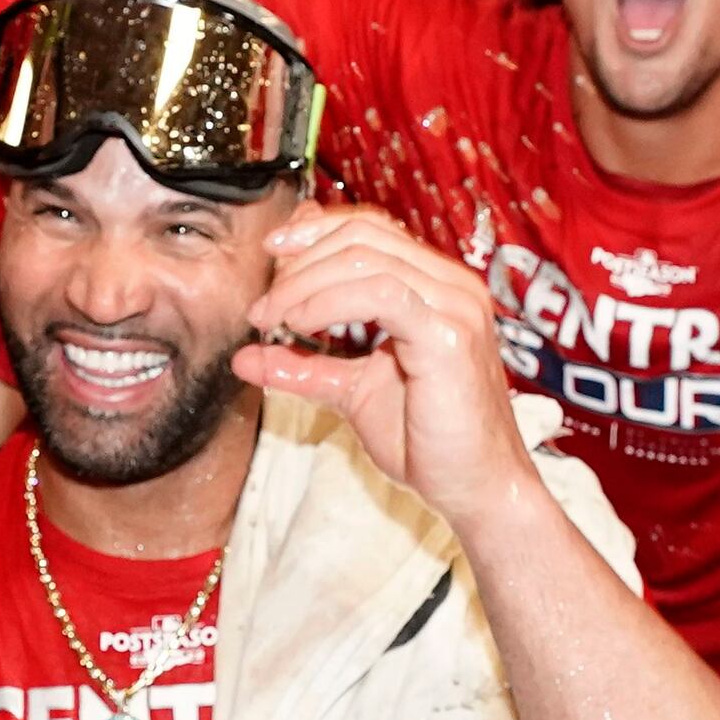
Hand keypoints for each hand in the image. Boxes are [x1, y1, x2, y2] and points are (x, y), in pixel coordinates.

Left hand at [239, 208, 541, 531]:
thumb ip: (305, 366)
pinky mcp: (450, 334)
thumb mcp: (352, 392)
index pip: (371, 229)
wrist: (474, 490)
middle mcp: (452, 285)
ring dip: (304, 284)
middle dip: (300, 261)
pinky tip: (301, 324)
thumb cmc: (428, 442)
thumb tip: (244, 356)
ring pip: (366, 259)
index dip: (315, 232)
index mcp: (436, 287)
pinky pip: (381, 294)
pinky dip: (329, 302)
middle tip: (263, 306)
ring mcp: (455, 305)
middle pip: (363, 235)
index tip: (271, 253)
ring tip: (272, 318)